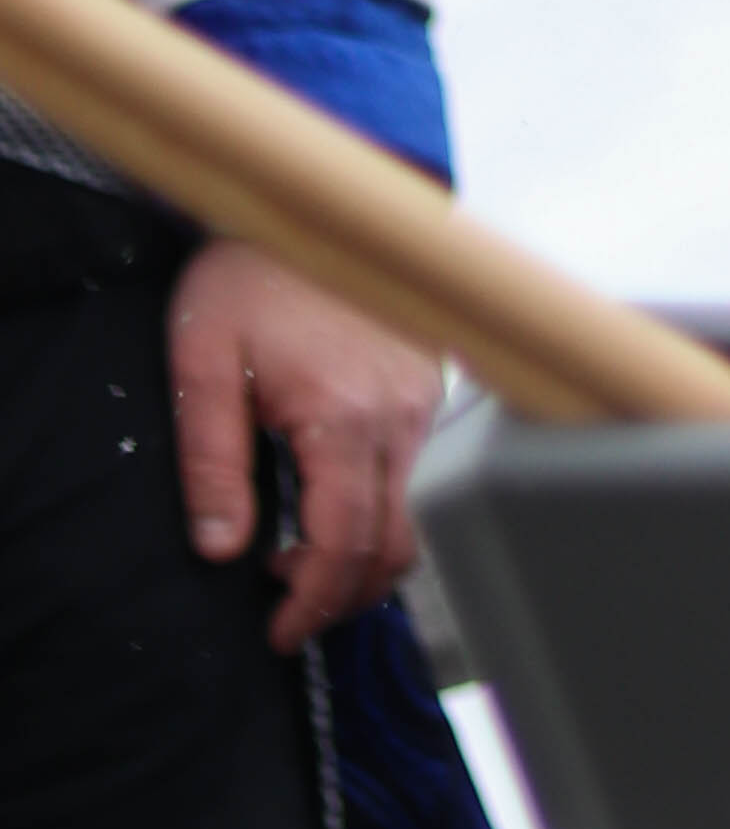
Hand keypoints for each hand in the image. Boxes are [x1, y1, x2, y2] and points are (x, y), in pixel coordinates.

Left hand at [165, 242, 437, 653]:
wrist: (309, 198)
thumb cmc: (250, 271)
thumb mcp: (203, 363)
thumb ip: (211, 461)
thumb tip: (221, 547)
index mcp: (345, 414)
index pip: (345, 544)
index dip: (313, 603)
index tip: (278, 630)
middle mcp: (401, 412)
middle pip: (394, 544)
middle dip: (342, 596)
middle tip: (287, 611)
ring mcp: (423, 397)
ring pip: (415, 513)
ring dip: (364, 556)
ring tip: (301, 560)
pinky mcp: (428, 382)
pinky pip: (418, 472)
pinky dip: (381, 511)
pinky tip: (329, 502)